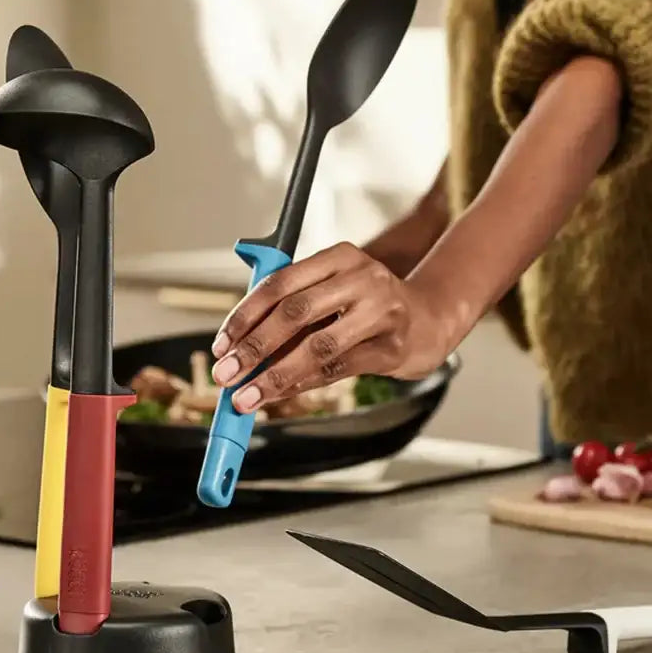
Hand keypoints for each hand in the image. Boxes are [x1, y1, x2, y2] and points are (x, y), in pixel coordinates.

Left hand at [210, 242, 448, 412]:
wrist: (429, 321)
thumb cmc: (368, 306)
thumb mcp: (333, 289)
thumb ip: (290, 306)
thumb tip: (237, 346)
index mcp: (340, 256)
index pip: (280, 283)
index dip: (245, 316)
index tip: (222, 344)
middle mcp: (362, 278)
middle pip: (295, 313)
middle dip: (253, 348)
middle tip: (226, 374)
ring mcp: (381, 312)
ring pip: (317, 347)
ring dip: (275, 375)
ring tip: (247, 396)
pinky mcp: (391, 347)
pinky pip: (336, 369)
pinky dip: (302, 384)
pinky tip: (280, 394)